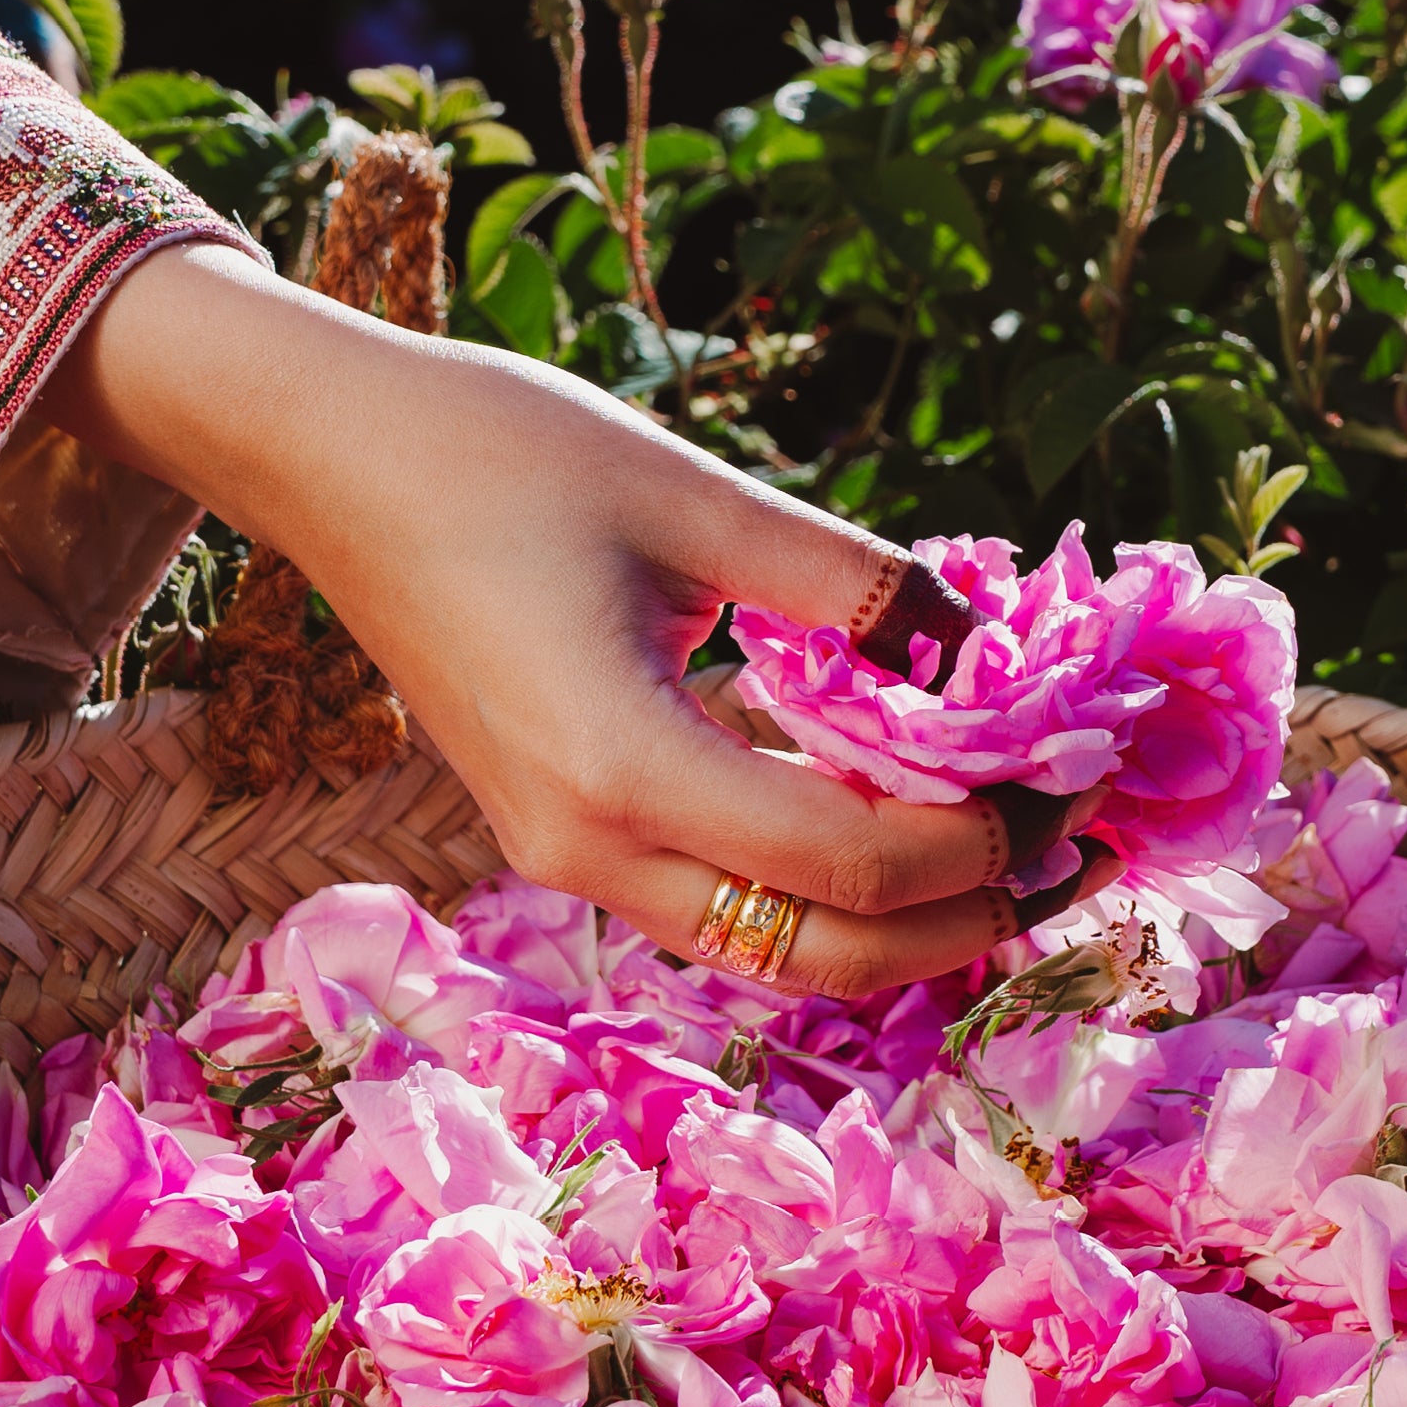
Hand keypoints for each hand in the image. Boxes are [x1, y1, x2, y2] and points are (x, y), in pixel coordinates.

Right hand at [49, 243, 1116, 995]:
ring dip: (900, 924)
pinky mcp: (558, 836)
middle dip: (964, 917)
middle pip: (821, 954)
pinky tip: (900, 829)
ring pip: (771, 952)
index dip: (981, 840)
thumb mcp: (696, 499)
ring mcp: (564, 856)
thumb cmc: (499, 452)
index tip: (1072, 779)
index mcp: (623, 764)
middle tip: (1075, 850)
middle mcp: (587, 847)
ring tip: (1013, 853)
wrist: (330, 460)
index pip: (850, 862)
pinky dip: (823, 894)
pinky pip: (720, 908)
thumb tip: (989, 645)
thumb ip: (851, 586)